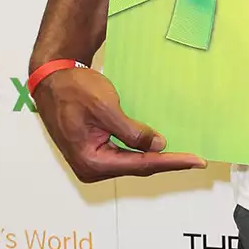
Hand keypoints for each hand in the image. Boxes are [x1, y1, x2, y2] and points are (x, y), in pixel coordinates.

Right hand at [35, 66, 205, 182]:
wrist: (52, 80)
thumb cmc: (73, 89)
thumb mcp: (106, 108)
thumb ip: (132, 131)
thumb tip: (157, 146)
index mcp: (92, 161)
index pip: (141, 165)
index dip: (171, 162)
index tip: (195, 161)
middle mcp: (91, 168)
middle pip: (138, 168)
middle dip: (167, 162)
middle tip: (196, 159)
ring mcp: (92, 162)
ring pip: (132, 162)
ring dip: (156, 158)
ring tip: (184, 155)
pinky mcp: (94, 152)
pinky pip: (124, 154)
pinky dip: (142, 150)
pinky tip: (159, 146)